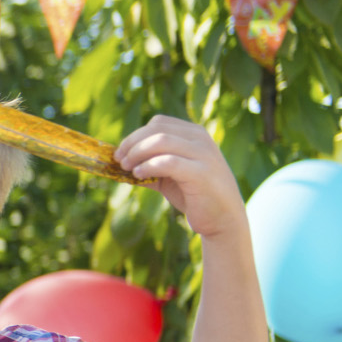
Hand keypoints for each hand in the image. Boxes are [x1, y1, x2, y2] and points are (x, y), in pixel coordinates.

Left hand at [116, 116, 246, 239]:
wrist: (223, 218)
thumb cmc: (194, 195)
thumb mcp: (169, 175)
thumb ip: (150, 165)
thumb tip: (118, 162)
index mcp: (194, 134)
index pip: (158, 123)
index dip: (134, 136)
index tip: (120, 152)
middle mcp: (201, 139)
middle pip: (157, 129)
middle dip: (132, 143)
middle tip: (120, 160)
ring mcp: (203, 154)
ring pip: (161, 141)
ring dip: (137, 153)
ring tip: (128, 168)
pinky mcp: (201, 172)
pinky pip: (168, 162)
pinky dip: (148, 166)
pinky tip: (139, 175)